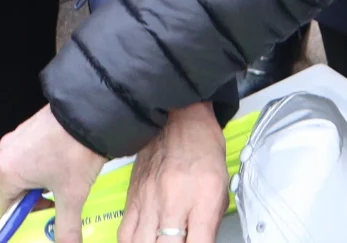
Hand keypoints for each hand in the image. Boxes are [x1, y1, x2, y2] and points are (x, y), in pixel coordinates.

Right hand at [0, 106, 105, 238]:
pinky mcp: (29, 128)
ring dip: (41, 184)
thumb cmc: (75, 152)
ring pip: (24, 173)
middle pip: (13, 192)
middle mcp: (4, 153)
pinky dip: (43, 165)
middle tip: (60, 203)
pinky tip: (64, 164)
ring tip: (66, 182)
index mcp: (5, 172)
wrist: (91, 112)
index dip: (23, 220)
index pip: (4, 210)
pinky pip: (30, 155)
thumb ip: (66, 228)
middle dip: (36, 201)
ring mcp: (16, 137)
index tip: (44, 220)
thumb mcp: (71, 196)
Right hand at [118, 106, 228, 242]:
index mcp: (204, 196)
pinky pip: (125, 233)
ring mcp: (150, 198)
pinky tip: (142, 242)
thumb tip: (202, 242)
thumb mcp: (221, 186)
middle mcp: (174, 199)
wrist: (180, 117)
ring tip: (159, 242)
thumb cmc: (203, 148)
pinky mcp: (133, 196)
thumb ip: (210, 222)